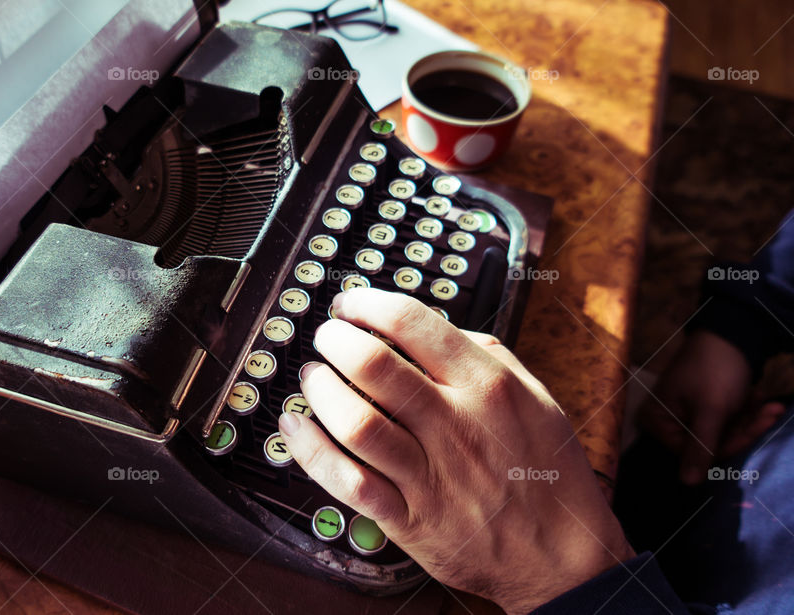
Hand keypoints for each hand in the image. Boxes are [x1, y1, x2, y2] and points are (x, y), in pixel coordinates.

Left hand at [278, 289, 633, 613]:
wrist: (565, 557)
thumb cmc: (548, 474)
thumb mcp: (535, 398)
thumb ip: (484, 355)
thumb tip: (429, 328)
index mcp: (486, 385)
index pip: (411, 322)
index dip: (367, 304)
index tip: (350, 305)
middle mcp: (455, 424)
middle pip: (373, 364)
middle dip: (335, 340)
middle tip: (326, 338)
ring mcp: (430, 474)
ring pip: (355, 421)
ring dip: (319, 391)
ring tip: (313, 377)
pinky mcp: (410, 519)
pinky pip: (348, 481)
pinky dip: (312, 452)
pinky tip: (295, 429)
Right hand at [640, 330, 784, 484]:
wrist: (730, 332)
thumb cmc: (713, 369)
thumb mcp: (710, 409)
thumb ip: (700, 447)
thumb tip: (687, 484)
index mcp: (658, 420)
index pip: (693, 451)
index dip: (727, 444)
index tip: (754, 428)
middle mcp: (668, 420)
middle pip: (710, 443)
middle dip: (745, 429)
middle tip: (772, 412)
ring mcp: (687, 414)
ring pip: (724, 434)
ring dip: (751, 421)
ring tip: (772, 405)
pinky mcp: (705, 409)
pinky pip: (728, 423)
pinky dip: (748, 414)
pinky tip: (764, 401)